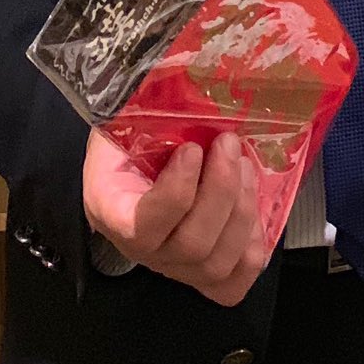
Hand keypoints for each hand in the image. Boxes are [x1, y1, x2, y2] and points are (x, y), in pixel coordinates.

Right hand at [83, 129, 265, 305]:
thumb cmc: (130, 138)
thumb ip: (144, 111)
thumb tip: (181, 81)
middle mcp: (141, 251)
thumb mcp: (125, 119)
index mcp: (111, 209)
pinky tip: (250, 206)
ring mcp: (174, 269)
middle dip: (222, 190)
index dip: (177, 192)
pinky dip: (252, 246)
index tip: (192, 149)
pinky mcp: (203, 277)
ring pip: (218, 264)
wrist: (128, 164)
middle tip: (229, 144)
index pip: (144, 225)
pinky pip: (235, 282)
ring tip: (244, 166)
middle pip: (192, 246)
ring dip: (242, 210)